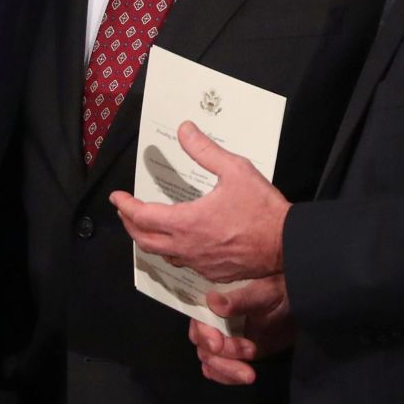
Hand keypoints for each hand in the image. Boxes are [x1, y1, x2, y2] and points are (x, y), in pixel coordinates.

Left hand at [110, 121, 290, 281]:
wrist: (286, 245)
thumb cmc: (261, 209)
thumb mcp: (235, 170)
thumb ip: (205, 150)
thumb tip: (184, 130)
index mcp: (187, 222)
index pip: (143, 216)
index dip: (126, 206)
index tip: (117, 197)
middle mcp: (187, 247)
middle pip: (145, 240)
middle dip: (130, 225)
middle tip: (125, 212)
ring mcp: (199, 263)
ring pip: (163, 254)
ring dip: (149, 240)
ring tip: (146, 227)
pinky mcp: (213, 273)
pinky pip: (183, 263)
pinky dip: (172, 251)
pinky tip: (179, 243)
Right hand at [189, 275, 296, 385]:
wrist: (294, 312)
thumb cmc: (278, 295)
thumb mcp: (263, 294)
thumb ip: (239, 300)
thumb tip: (212, 300)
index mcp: (215, 300)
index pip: (199, 318)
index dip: (204, 333)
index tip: (218, 345)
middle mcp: (211, 320)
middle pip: (202, 343)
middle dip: (223, 354)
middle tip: (251, 351)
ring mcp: (218, 338)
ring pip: (209, 359)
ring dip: (227, 369)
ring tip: (250, 373)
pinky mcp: (227, 355)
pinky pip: (216, 371)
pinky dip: (227, 377)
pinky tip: (245, 376)